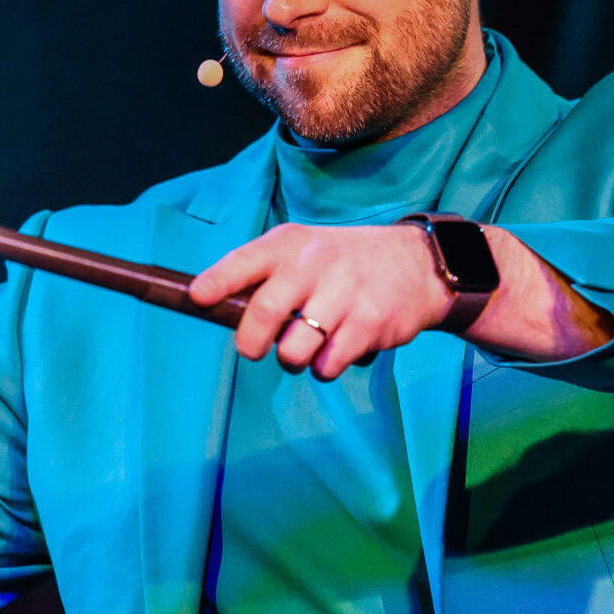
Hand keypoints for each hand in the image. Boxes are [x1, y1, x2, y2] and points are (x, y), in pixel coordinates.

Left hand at [188, 223, 453, 379]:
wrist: (414, 263)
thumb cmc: (341, 263)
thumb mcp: (302, 251)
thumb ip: (262, 275)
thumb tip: (213, 308)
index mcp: (288, 244)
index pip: (243, 261)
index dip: (216, 282)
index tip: (199, 298)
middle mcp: (314, 263)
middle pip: (264, 313)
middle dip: (250, 343)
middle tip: (253, 350)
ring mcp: (344, 292)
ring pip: (294, 350)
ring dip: (292, 360)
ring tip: (304, 349)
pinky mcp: (370, 322)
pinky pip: (328, 365)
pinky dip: (325, 368)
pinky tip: (336, 350)